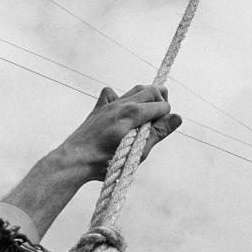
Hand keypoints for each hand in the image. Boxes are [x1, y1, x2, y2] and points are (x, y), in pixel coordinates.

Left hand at [0, 84, 181, 238]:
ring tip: (149, 112)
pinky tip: (122, 110)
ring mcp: (109, 104)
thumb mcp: (137, 151)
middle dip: (161, 101)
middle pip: (151, 90)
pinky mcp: (99, 108)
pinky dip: (120, 98)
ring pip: (135, 90)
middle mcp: (121, 103)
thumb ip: (158, 132)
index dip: (167, 117)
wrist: (73, 161)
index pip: (161, 105)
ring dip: (146, 97)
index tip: (162, 129)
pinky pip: (111, 94)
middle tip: (160, 118)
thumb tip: (177, 117)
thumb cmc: (104, 161)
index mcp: (132, 113)